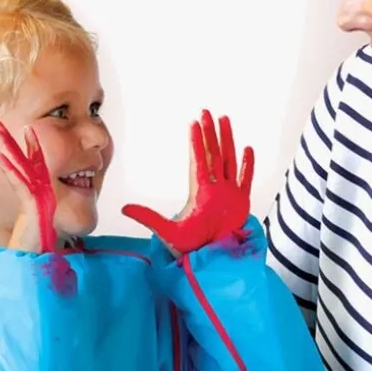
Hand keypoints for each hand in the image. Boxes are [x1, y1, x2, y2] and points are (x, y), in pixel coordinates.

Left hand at [0, 120, 57, 252]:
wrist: (37, 267)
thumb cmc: (31, 252)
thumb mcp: (24, 228)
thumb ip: (24, 216)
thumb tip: (16, 214)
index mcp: (40, 196)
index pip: (33, 165)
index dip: (27, 146)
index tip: (19, 129)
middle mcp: (43, 193)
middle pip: (25, 159)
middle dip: (8, 139)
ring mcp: (41, 198)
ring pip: (22, 165)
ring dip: (5, 145)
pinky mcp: (35, 206)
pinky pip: (20, 184)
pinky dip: (8, 169)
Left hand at [123, 110, 252, 254]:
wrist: (213, 257)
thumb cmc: (191, 246)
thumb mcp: (166, 231)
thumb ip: (147, 217)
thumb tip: (123, 207)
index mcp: (199, 192)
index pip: (198, 161)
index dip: (197, 142)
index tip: (194, 123)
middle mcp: (214, 188)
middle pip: (213, 154)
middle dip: (211, 133)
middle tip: (208, 113)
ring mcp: (229, 193)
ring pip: (229, 160)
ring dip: (228, 141)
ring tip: (225, 121)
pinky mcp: (242, 202)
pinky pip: (245, 179)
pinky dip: (247, 165)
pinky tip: (247, 149)